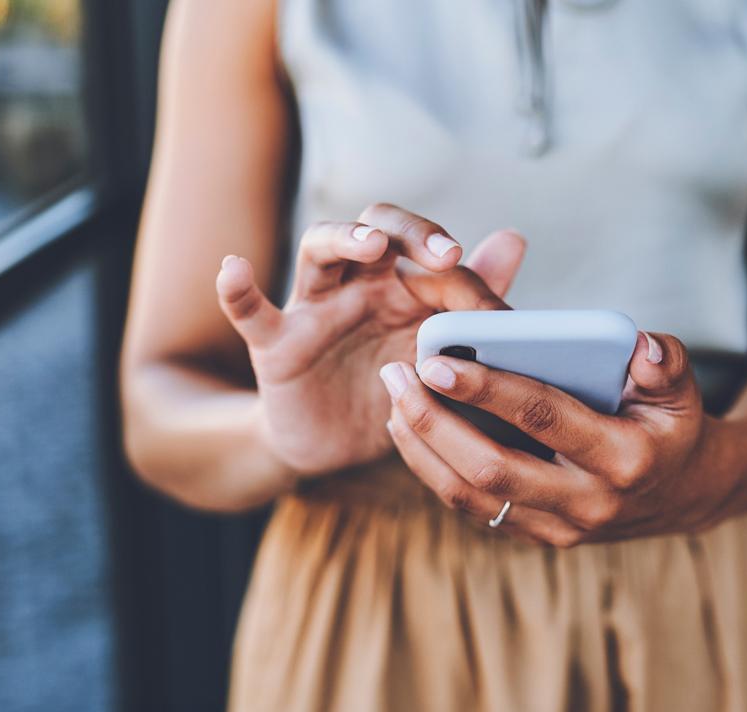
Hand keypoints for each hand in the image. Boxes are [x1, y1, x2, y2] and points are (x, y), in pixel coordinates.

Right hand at [217, 203, 525, 475]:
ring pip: (318, 251)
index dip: (461, 270)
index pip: (428, 251)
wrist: (336, 448)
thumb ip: (469, 299)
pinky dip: (237, 289)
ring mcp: (312, 309)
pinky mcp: (275, 345)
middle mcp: (356, 284)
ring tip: (369, 244)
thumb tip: (512, 238)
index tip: (492, 306)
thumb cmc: (391, 390)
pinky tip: (233, 268)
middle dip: (410, 232)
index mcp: (401, 284)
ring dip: (342, 240)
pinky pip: (250, 312)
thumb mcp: (436, 353)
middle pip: (375, 228)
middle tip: (445, 255)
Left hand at [380, 331, 739, 545]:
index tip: (435, 361)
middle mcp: (588, 502)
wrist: (684, 493)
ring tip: (392, 399)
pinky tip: (407, 430)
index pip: (543, 419)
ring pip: (471, 496)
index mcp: (625, 458)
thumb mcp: (681, 388)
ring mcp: (558, 528)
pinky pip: (472, 508)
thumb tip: (642, 347)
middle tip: (395, 375)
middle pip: (491, 468)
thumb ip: (665, 362)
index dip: (486, 390)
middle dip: (433, 422)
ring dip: (422, 448)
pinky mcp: (535, 536)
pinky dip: (433, 469)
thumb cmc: (670, 423)